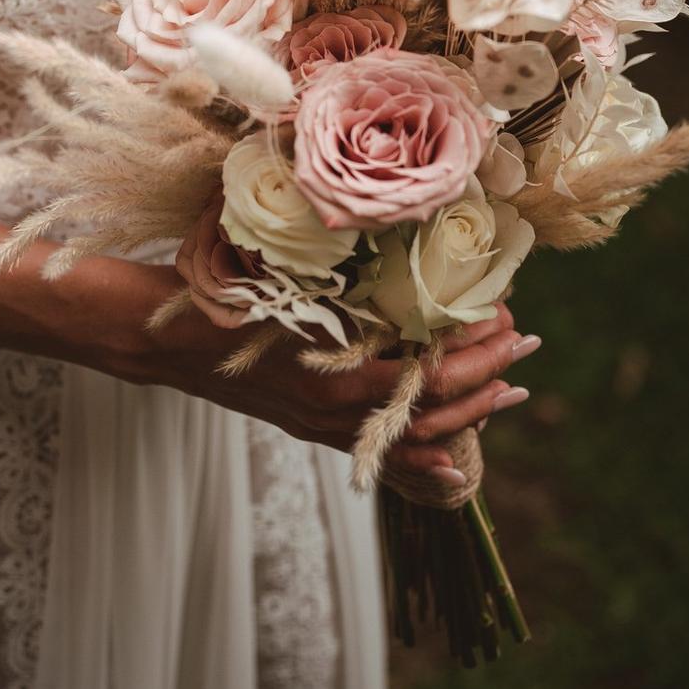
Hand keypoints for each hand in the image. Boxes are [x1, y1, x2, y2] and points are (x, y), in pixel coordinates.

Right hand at [143, 281, 536, 482]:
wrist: (162, 338)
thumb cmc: (216, 294)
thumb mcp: (276, 270)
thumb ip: (331, 265)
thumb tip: (391, 228)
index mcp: (331, 375)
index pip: (425, 377)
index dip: (473, 355)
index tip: (507, 321)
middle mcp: (333, 411)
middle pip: (429, 415)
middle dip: (485, 383)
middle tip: (526, 349)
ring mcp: (320, 424)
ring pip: (407, 439)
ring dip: (464, 417)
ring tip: (507, 393)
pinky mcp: (309, 425)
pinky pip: (375, 450)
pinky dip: (418, 456)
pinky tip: (449, 460)